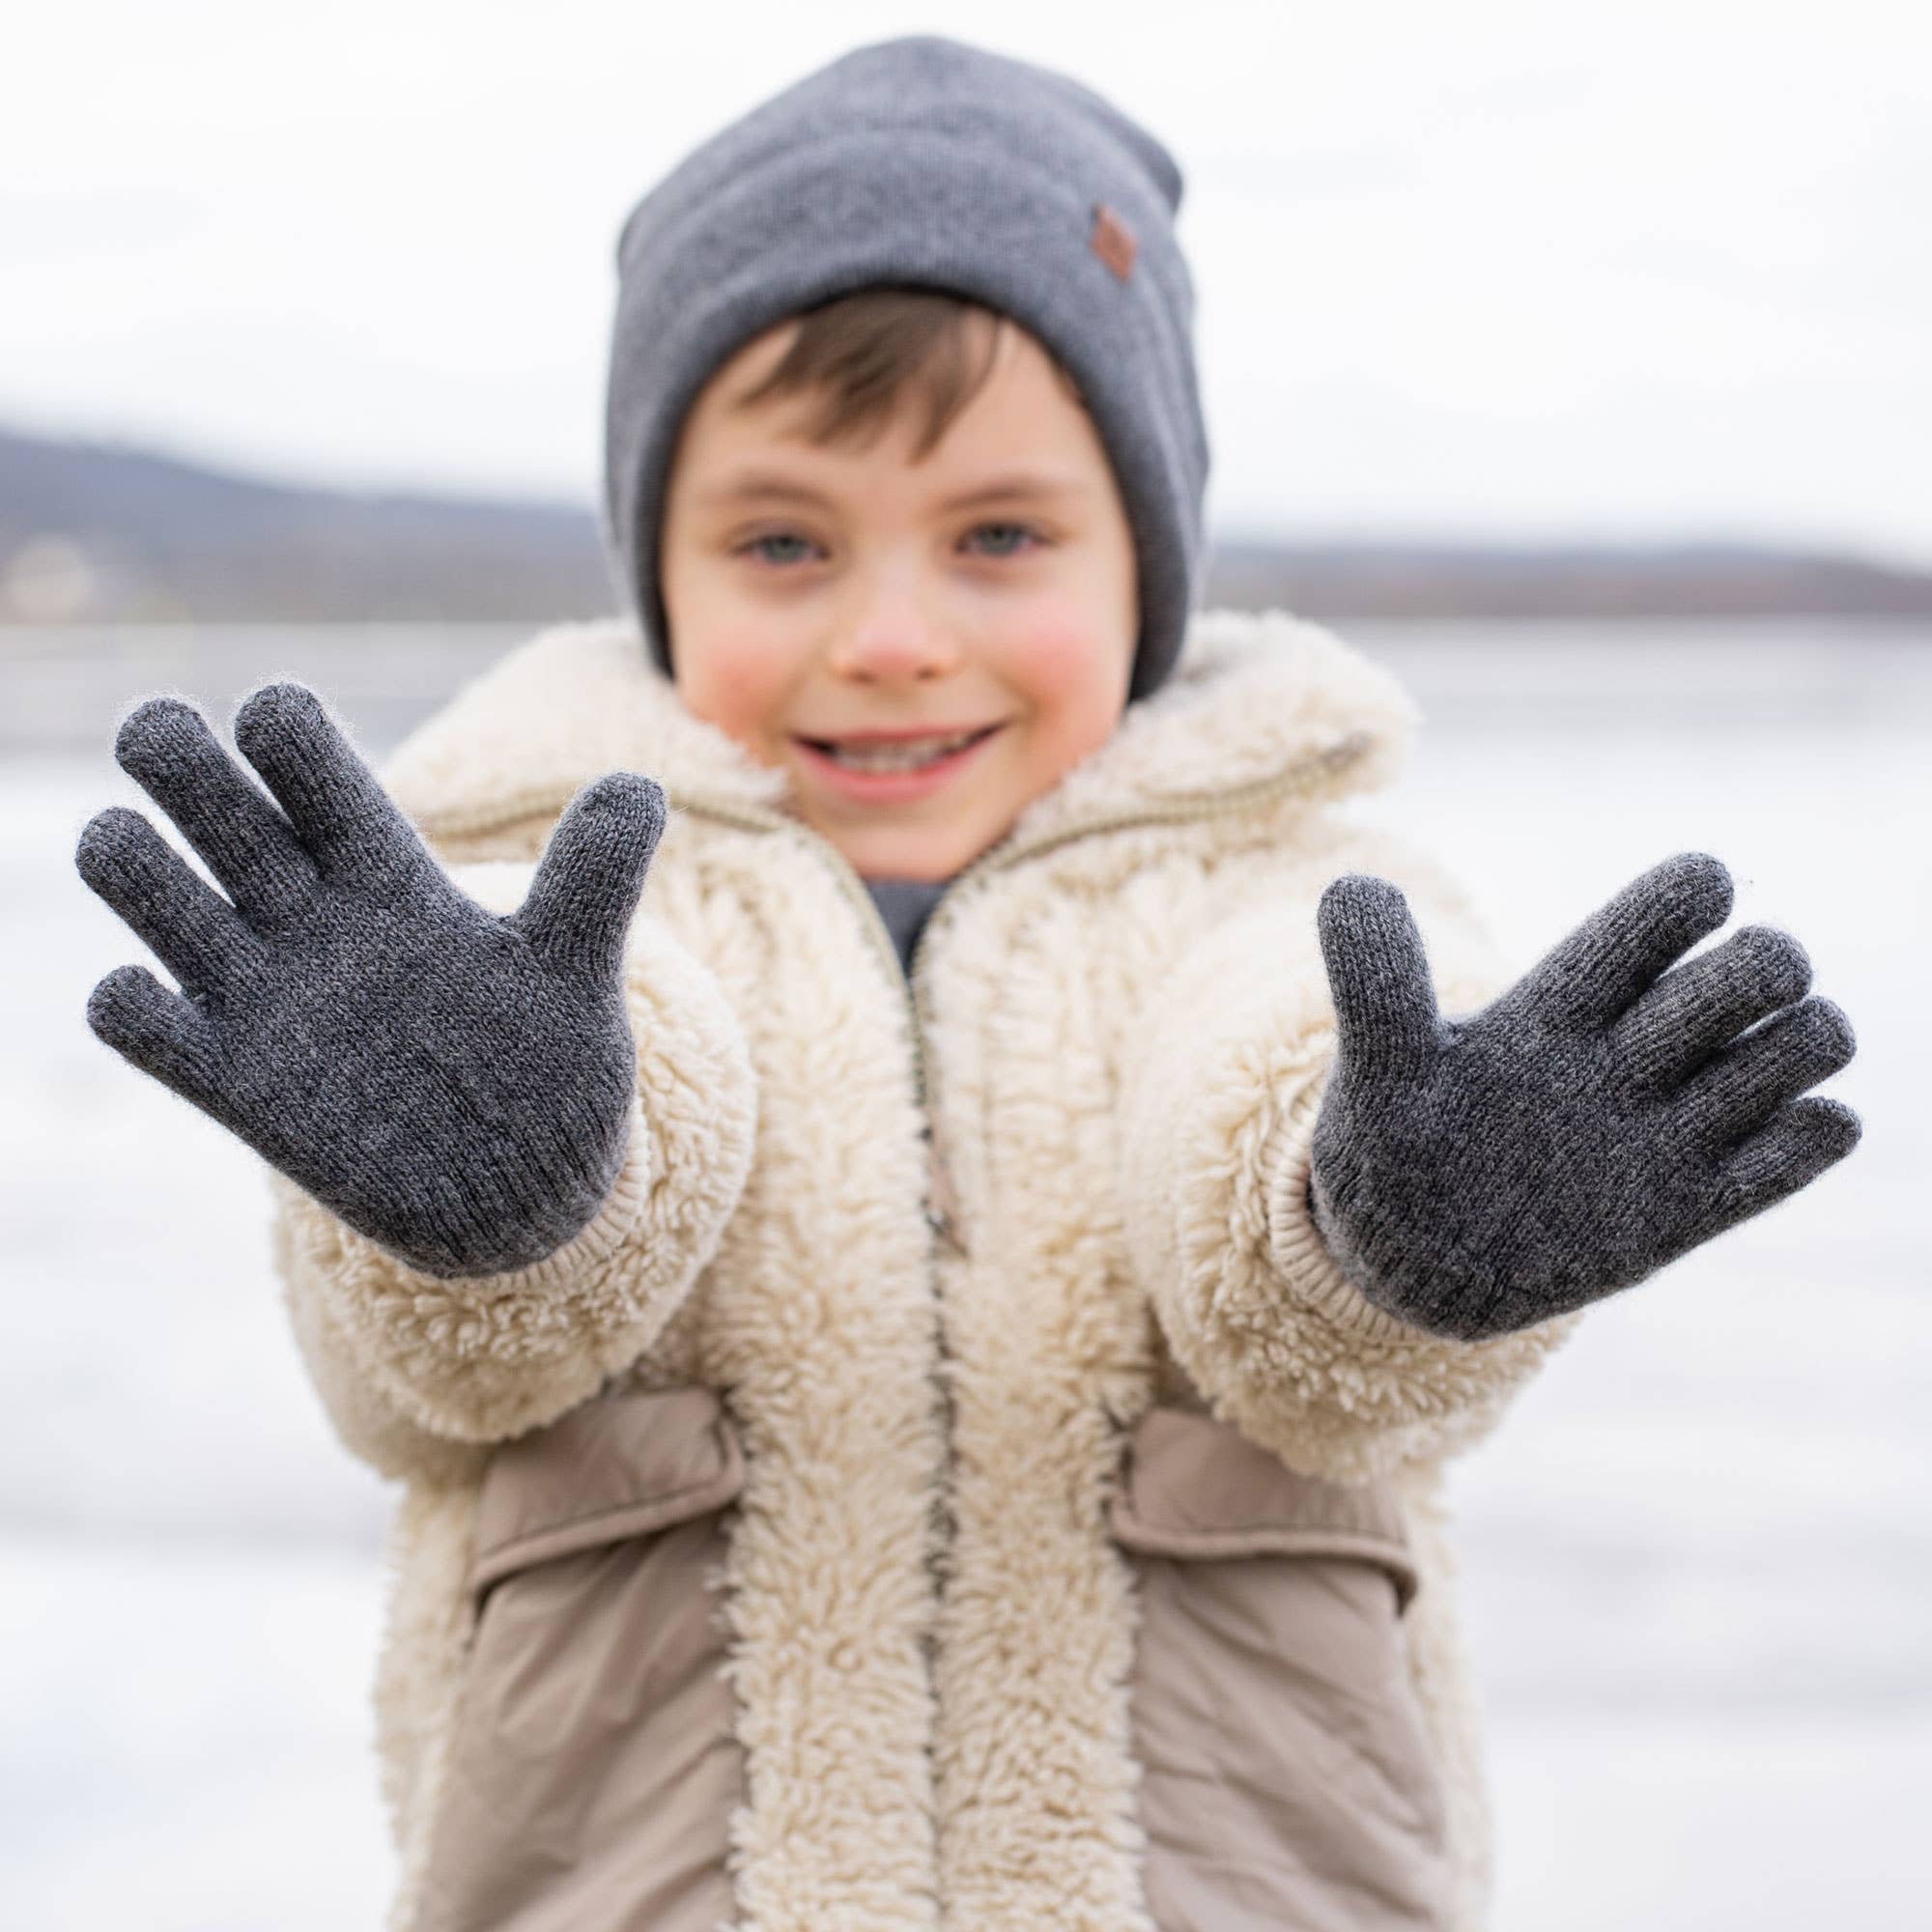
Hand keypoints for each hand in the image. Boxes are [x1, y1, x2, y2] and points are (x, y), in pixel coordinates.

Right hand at [76, 681, 666, 1277]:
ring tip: (135, 854)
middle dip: (174, 756)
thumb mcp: (574, 968)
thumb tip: (641, 788)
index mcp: (389, 876)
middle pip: (212, 805)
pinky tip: (156, 1000)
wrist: (520, 1187)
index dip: (281, 733)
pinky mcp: (236, 1083)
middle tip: (159, 732)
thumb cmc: (548, 1064)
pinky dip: (125, 1001)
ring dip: (125, 860)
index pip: (311, 769)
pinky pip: (135, 1023)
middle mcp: (313, 921)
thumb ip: (595, 880)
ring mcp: (265, 998)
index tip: (274, 718)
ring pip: (148, 889)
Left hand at [1305, 851, 1860, 1339]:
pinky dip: (1813, 1133)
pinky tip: (1759, 1146)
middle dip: (1759, 971)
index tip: (1690, 904)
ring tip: (1717, 1097)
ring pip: (1804, 1043)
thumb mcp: (1378, 1072)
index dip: (1691, 894)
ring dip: (1797, 1048)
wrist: (1411, 1264)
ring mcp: (1673, 1126)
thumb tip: (1352, 887)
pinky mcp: (1696, 1203)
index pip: (1661, 912)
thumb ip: (1376, 986)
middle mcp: (1635, 1051)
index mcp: (1566, 1002)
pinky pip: (1808, 1142)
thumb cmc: (1391, 1152)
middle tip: (1680, 1035)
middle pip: (1758, 967)